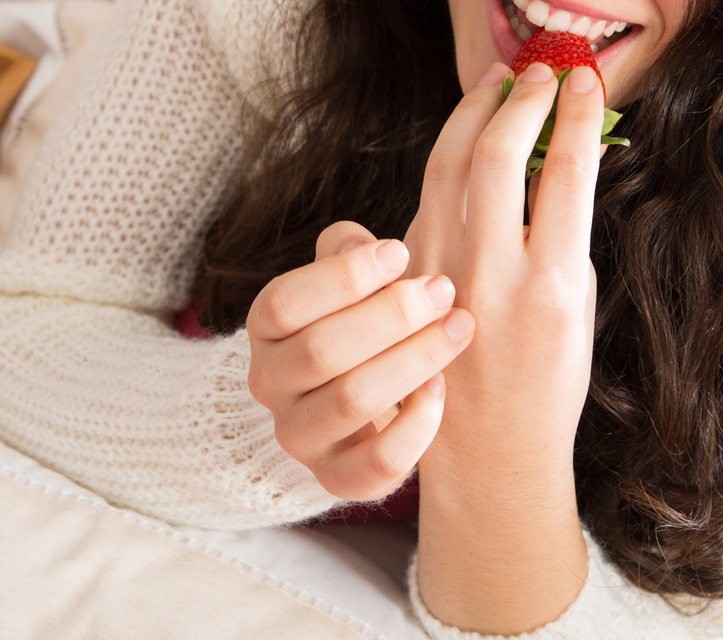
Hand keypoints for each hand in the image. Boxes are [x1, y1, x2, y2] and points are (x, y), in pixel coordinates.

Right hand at [245, 221, 475, 499]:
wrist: (357, 405)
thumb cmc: (359, 324)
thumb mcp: (348, 282)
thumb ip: (348, 253)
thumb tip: (358, 243)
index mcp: (265, 331)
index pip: (284, 304)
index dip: (343, 277)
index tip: (400, 251)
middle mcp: (270, 386)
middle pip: (320, 351)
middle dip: (391, 315)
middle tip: (444, 290)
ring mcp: (300, 437)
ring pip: (351, 401)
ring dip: (413, 359)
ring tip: (457, 327)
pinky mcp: (338, 479)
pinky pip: (378, 463)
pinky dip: (417, 425)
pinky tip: (441, 389)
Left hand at [407, 60, 604, 453]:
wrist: (489, 451)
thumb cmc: (547, 380)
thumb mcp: (577, 309)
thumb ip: (562, 235)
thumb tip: (557, 159)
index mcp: (553, 284)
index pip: (566, 171)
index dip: (576, 115)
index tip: (586, 82)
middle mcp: (492, 275)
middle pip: (496, 157)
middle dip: (521, 102)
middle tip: (540, 73)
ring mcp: (442, 275)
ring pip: (447, 167)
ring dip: (472, 114)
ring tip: (496, 84)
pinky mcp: (408, 279)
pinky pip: (425, 200)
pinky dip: (448, 158)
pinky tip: (464, 136)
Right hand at [408, 60, 606, 634]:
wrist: (489, 465)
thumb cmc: (463, 386)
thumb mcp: (430, 308)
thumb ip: (450, 245)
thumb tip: (487, 185)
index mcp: (419, 260)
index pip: (441, 165)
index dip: (468, 114)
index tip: (494, 82)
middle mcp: (452, 261)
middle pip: (474, 154)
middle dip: (509, 101)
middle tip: (538, 69)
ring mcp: (504, 277)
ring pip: (520, 165)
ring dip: (550, 111)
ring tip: (575, 80)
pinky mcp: (556, 295)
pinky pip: (566, 198)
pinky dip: (580, 145)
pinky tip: (593, 122)